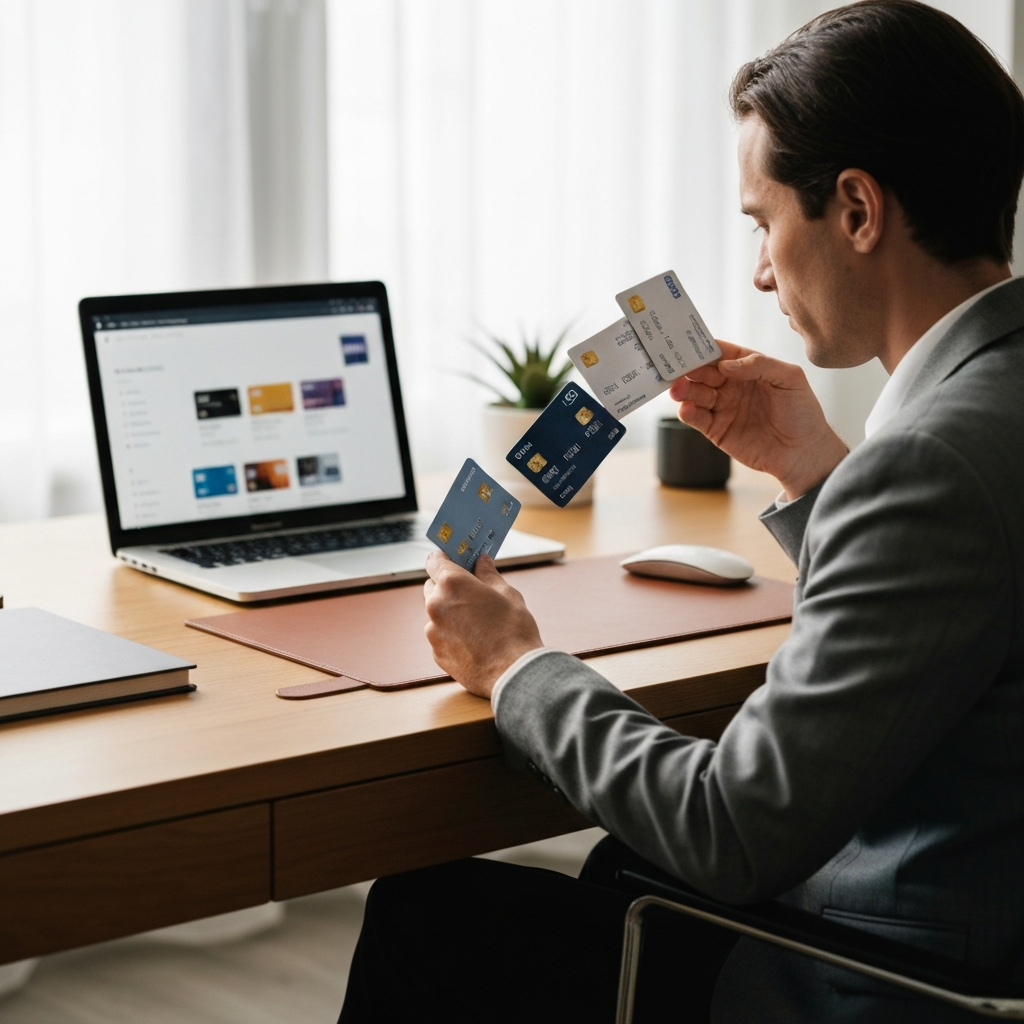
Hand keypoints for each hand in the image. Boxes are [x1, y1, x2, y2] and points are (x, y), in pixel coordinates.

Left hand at [423, 551, 543, 698]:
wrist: (513, 673)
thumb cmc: (514, 631)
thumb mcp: (507, 594)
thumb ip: (488, 575)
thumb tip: (481, 562)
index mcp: (452, 584)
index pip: (435, 560)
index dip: (445, 558)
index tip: (455, 560)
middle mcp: (436, 605)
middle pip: (432, 586)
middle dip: (448, 586)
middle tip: (471, 592)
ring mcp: (433, 631)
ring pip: (436, 613)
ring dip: (450, 612)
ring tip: (477, 622)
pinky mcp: (436, 653)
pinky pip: (440, 636)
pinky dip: (452, 634)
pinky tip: (474, 641)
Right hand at [670, 340, 847, 499]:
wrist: (803, 453)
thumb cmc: (803, 413)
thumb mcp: (790, 378)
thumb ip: (760, 365)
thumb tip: (726, 366)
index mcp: (748, 368)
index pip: (722, 353)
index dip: (705, 348)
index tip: (688, 344)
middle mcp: (732, 386)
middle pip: (703, 372)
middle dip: (689, 369)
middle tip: (676, 368)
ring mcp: (723, 407)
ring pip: (696, 394)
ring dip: (684, 390)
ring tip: (677, 389)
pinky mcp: (716, 430)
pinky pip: (697, 418)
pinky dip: (688, 412)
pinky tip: (686, 408)